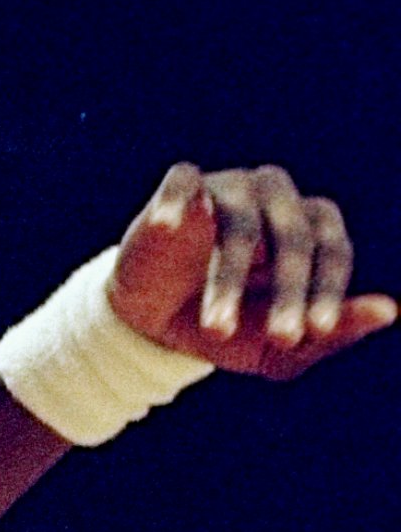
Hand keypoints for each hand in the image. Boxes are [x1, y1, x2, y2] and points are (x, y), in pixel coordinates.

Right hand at [110, 160, 394, 368]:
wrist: (155, 327)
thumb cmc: (228, 330)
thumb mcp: (278, 349)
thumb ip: (331, 335)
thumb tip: (391, 311)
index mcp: (308, 230)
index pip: (331, 249)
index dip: (327, 290)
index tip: (316, 331)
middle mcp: (275, 199)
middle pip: (293, 235)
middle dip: (289, 291)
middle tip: (282, 338)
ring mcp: (227, 188)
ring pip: (239, 222)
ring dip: (228, 278)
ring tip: (216, 329)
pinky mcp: (181, 189)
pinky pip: (183, 182)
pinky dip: (177, 202)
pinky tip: (169, 226)